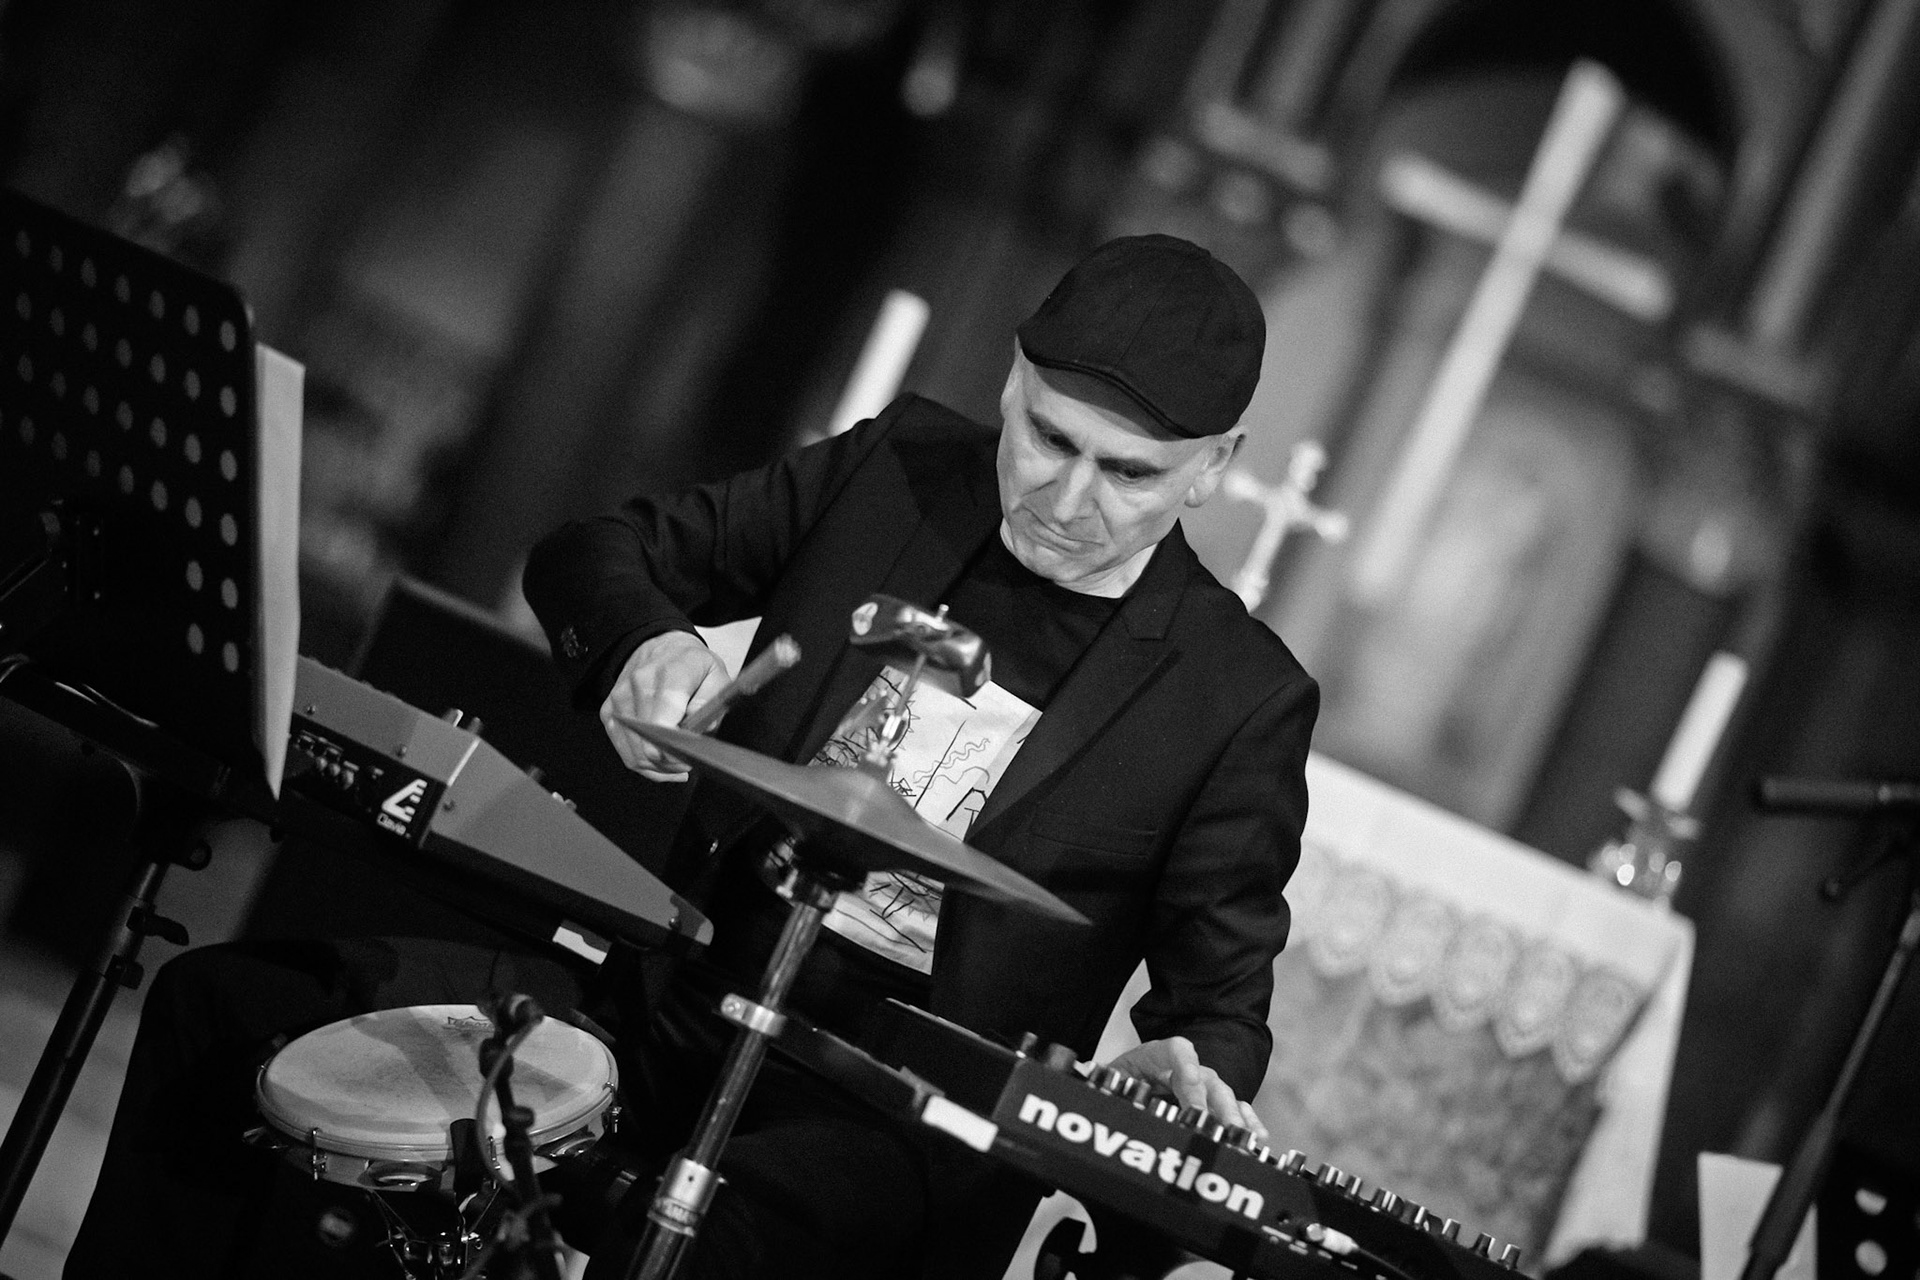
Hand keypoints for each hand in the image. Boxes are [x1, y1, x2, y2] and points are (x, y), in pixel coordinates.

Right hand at [599, 631, 730, 781]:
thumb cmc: (690, 664)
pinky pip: (625, 752)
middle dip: (671, 762)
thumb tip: (695, 733)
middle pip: (648, 746)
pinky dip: (643, 761)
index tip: (688, 758)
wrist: (662, 645)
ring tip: (675, 759)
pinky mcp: (609, 712)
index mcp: (669, 675)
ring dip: (657, 766)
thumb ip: (710, 706)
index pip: (661, 726)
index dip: (674, 752)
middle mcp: (639, 685)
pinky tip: (659, 757)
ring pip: (636, 755)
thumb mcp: (717, 676)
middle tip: (687, 761)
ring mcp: (620, 699)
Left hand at [1104, 1036, 1267, 1140]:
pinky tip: (1257, 1137)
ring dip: (1233, 1116)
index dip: (1185, 1062)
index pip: (1174, 1050)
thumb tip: (1100, 1095)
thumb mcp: (1110, 1081)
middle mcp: (1184, 1068)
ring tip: (1243, 1136)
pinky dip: (1246, 1121)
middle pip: (1205, 1078)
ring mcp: (1201, 1084)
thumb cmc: (1120, 1081)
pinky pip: (1233, 1108)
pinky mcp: (1211, 1102)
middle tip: (1220, 1125)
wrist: (1132, 1078)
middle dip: (1214, 1102)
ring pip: (1222, 1095)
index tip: (1191, 1081)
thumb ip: (1110, 1086)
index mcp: (1154, 1057)